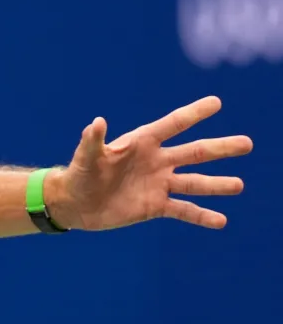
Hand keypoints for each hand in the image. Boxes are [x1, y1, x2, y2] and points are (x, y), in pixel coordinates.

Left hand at [48, 96, 252, 230]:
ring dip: (217, 185)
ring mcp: (159, 184)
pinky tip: (220, 221)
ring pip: (195, 182)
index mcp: (142, 143)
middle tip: (248, 143)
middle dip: (221, 148)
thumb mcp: (86, 157)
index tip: (216, 102)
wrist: (76, 202)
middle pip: (195, 152)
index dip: (193, 113)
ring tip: (239, 185)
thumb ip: (93, 141)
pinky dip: (201, 216)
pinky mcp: (156, 206)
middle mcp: (157, 161)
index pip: (173, 124)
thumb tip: (97, 122)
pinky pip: (184, 210)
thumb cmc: (80, 173)